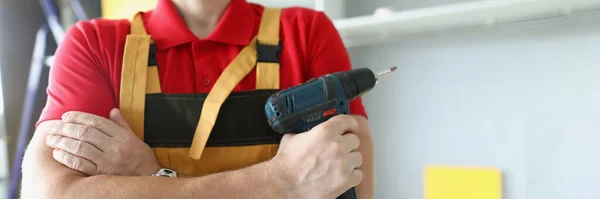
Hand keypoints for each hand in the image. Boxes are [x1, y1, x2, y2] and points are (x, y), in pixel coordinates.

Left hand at [45, 108, 160, 175]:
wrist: (150, 179)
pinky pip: (80, 164)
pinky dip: (67, 158)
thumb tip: (112, 110)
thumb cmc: (141, 158)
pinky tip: (58, 154)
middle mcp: (115, 147)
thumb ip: (122, 125)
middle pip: (85, 133)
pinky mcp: (102, 174)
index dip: (79, 117)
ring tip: (51, 139)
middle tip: (52, 126)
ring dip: (62, 142)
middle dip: (65, 128)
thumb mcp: (135, 138)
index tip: (66, 116)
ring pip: (80, 147)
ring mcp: (108, 161)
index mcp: (122, 136)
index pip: (96, 122)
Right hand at [266, 115, 362, 198]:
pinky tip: (341, 175)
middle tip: (338, 150)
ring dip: (349, 160)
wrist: (283, 186)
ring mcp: (343, 164)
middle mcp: (337, 146)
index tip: (350, 127)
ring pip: (357, 158)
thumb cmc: (286, 165)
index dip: (349, 124)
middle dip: (346, 145)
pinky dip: (351, 176)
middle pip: (354, 140)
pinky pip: (358, 174)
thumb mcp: (292, 138)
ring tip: (338, 165)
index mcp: (325, 132)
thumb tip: (310, 130)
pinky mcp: (345, 180)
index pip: (347, 121)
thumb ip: (307, 131)